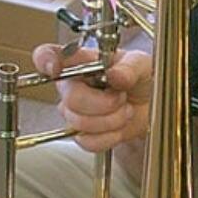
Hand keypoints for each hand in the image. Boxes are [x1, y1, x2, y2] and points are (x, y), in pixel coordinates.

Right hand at [32, 43, 152, 153]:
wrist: (152, 105)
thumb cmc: (142, 78)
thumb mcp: (141, 64)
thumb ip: (130, 68)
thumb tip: (116, 75)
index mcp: (80, 62)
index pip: (48, 56)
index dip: (45, 62)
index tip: (56, 70)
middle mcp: (72, 85)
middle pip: (71, 99)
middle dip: (103, 103)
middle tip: (121, 97)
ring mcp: (75, 111)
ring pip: (79, 122)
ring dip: (111, 120)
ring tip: (125, 110)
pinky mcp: (84, 133)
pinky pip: (87, 141)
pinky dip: (110, 137)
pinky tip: (119, 126)